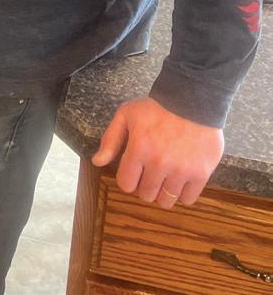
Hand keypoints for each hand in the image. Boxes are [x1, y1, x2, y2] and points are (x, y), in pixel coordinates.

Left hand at [92, 97, 223, 208]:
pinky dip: (183, 192)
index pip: (126, 184)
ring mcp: (181, 170)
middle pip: (146, 195)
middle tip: (152, 170)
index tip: (135, 170)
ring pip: (166, 200)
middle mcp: (159, 163)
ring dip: (164, 191)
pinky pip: (187, 199)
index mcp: (139, 149)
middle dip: (146, 185)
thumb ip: (111, 139)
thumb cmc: (157, 107)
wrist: (192, 99)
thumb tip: (97, 162)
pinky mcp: (201, 173)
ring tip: (166, 175)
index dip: (128, 178)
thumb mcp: (127, 115)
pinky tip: (181, 178)